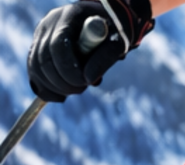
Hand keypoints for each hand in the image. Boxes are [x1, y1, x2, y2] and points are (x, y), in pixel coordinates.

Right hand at [29, 0, 154, 102]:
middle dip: (62, 81)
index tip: (85, 83)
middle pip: (44, 58)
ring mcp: (40, 35)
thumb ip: (104, 59)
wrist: (105, 24)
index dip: (69, 69)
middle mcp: (49, 23)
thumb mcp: (117, 42)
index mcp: (68, 16)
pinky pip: (33, 70)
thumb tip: (89, 80)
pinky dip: (46, 87)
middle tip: (81, 89)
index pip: (58, 45)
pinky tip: (61, 95)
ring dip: (54, 86)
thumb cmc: (113, 32)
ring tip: (75, 89)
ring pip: (36, 66)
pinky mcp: (38, 47)